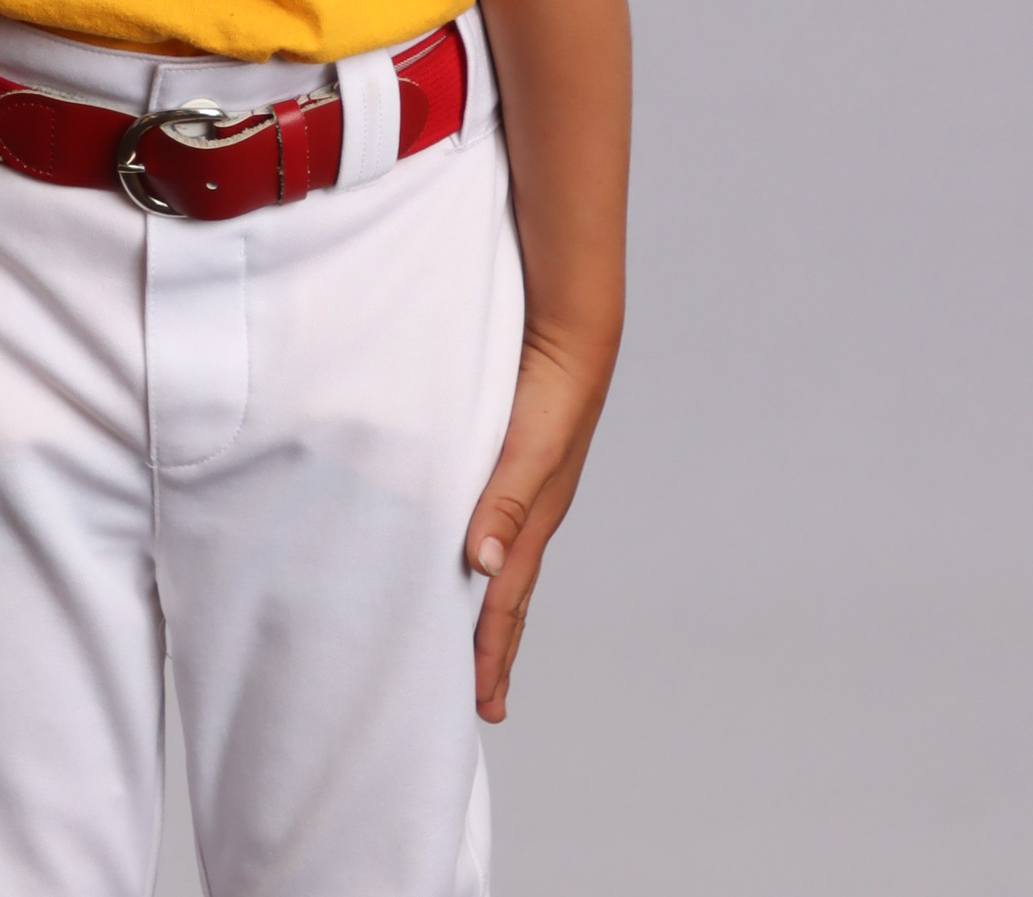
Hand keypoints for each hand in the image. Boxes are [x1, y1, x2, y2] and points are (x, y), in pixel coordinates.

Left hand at [464, 332, 614, 722]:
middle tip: (483, 698)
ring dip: (485, 601)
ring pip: (500, 558)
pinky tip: (464, 547)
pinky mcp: (506, 453)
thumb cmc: (553, 389)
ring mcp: (519, 482)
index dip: (492, 652)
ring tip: (474, 636)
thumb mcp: (527, 451)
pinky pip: (489, 516)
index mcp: (533, 518)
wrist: (567, 326)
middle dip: (495, 644)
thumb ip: (504, 503)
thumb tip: (482, 568)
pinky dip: (479, 548)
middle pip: (509, 592)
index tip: (483, 706)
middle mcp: (527, 508)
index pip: (506, 601)